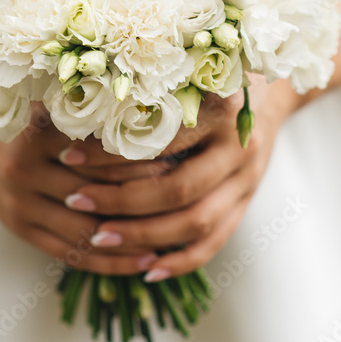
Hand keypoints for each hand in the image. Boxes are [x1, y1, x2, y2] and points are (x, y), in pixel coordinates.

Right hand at [0, 105, 167, 275]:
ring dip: (129, 240)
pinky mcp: (23, 230)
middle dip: (140, 201)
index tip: (176, 163)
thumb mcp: (52, 104)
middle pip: (93, 194)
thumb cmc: (26, 119)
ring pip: (85, 231)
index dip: (137, 160)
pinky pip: (70, 254)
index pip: (98, 154)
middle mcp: (26, 171)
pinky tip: (142, 261)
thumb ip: (90, 110)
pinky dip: (109, 261)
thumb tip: (152, 111)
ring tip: (170, 241)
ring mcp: (22, 206)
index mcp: (37, 135)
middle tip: (183, 204)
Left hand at [61, 77, 302, 279]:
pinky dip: (181, 260)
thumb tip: (75, 106)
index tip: (68, 154)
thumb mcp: (184, 72)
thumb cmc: (213, 73)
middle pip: (178, 189)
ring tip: (98, 237)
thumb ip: (143, 89)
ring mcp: (247, 179)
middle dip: (121, 201)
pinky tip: (145, 269)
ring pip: (196, 223)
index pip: (159, 140)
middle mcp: (238, 147)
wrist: (272, 91)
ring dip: (143, 236)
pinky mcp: (247, 201)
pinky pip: (215, 241)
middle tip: (74, 201)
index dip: (111, 152)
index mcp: (221, 108)